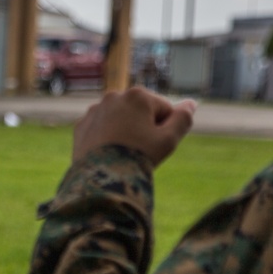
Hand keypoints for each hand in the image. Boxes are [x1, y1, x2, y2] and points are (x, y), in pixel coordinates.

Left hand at [73, 87, 196, 166]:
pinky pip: (101, 130)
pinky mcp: (81, 126)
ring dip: (125, 132)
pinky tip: (107, 154)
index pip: (164, 110)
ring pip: (120, 121)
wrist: (101, 178)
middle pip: (141, 113)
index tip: (154, 145)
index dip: (164, 130)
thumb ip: (183, 119)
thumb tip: (191, 103)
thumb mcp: (168, 140)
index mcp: (138, 95)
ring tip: (122, 153)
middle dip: (144, 129)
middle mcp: (114, 96)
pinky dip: (106, 139)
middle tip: (139, 150)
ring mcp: (95, 110)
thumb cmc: (139, 157)